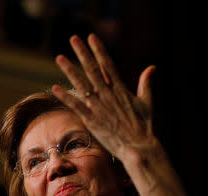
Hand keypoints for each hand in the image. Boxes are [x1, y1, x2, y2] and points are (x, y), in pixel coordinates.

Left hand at [52, 34, 156, 162]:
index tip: (91, 37)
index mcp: (121, 90)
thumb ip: (146, 84)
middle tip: (73, 39)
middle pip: (93, 70)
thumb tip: (151, 68)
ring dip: (70, 70)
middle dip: (83, 53)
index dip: (99, 50)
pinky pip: (76, 107)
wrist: (138, 147)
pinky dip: (66, 97)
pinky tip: (55, 88)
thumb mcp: (147, 103)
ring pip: (82, 85)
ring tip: (59, 58)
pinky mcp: (92, 121)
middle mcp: (108, 95)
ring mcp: (99, 108)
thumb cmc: (143, 127)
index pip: (108, 65)